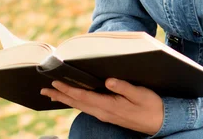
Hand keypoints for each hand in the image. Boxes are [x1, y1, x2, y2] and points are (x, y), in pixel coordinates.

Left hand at [41, 78, 163, 134]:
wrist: (159, 121)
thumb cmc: (150, 105)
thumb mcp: (140, 93)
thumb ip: (124, 87)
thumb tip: (108, 80)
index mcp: (109, 105)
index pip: (83, 96)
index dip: (68, 89)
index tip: (55, 82)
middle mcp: (103, 111)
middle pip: (77, 103)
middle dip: (60, 95)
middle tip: (44, 90)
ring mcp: (105, 114)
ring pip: (80, 106)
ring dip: (65, 98)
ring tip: (52, 94)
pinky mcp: (108, 113)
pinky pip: (86, 107)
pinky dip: (75, 101)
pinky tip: (72, 98)